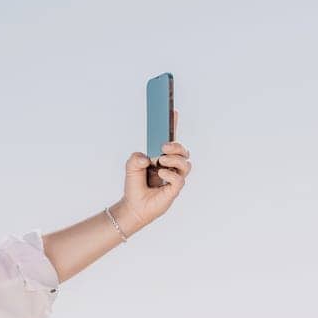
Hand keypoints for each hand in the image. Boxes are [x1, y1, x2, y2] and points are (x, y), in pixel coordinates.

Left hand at [120, 107, 190, 231]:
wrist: (132, 206)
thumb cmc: (134, 185)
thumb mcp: (131, 166)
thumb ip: (136, 157)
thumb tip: (147, 157)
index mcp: (162, 157)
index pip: (172, 140)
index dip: (173, 126)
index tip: (173, 112)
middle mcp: (171, 166)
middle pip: (183, 150)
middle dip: (176, 145)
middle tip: (163, 146)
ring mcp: (174, 178)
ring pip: (186, 164)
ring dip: (174, 159)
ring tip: (161, 161)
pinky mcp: (174, 190)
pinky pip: (180, 179)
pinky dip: (170, 174)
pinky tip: (160, 173)